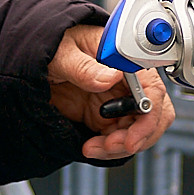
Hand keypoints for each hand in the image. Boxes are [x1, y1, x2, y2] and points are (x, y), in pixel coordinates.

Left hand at [48, 24, 173, 158]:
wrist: (38, 59)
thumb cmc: (55, 44)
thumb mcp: (63, 52)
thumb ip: (85, 66)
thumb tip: (111, 77)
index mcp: (125, 60)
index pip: (152, 90)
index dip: (148, 117)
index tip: (131, 137)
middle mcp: (127, 82)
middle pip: (154, 114)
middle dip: (139, 136)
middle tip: (112, 145)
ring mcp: (117, 101)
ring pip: (138, 131)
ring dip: (120, 146)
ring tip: (95, 147)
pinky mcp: (105, 117)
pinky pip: (119, 138)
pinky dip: (108, 149)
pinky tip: (91, 147)